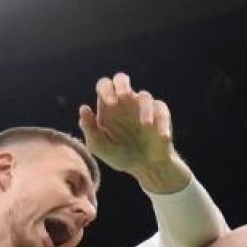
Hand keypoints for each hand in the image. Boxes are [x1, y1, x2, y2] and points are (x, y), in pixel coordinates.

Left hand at [79, 73, 183, 189]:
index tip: (110, 103)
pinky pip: (161, 111)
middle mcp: (125, 102)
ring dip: (144, 109)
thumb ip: (90, 129)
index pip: (104, 86)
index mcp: (108, 106)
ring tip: (146, 126)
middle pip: (121, 79)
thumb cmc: (120, 155)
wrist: (145, 167)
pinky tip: (162, 137)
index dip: (106, 89)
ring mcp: (143, 106)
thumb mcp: (101, 147)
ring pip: (144, 96)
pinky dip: (162, 122)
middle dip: (122, 84)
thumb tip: (83, 108)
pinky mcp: (160, 114)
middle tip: (123, 96)